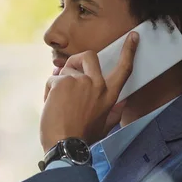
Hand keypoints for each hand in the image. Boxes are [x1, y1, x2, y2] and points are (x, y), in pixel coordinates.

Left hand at [40, 32, 138, 152]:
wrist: (64, 145)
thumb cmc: (82, 138)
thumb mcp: (105, 126)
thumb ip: (115, 112)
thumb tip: (124, 102)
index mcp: (109, 95)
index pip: (124, 68)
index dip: (129, 51)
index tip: (133, 36)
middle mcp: (97, 85)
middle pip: (89, 56)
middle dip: (76, 61)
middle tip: (68, 73)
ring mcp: (80, 82)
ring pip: (65, 70)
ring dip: (58, 83)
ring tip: (57, 103)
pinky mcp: (62, 82)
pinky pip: (52, 79)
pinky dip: (48, 91)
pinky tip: (50, 105)